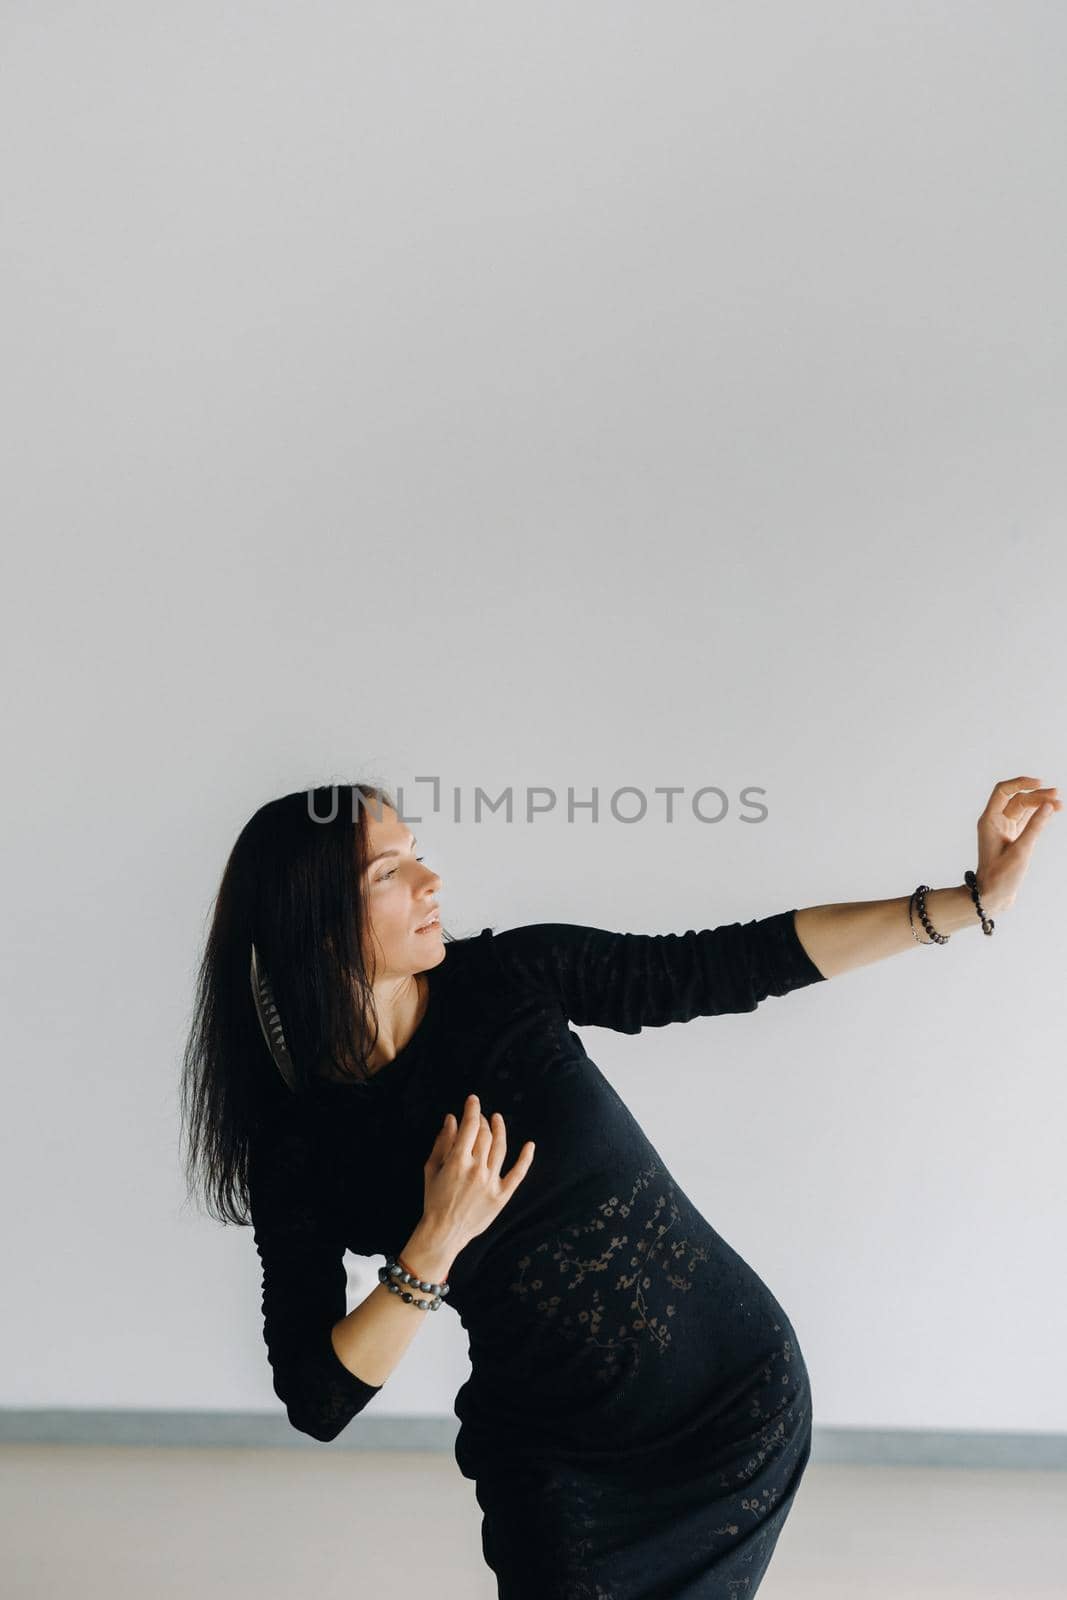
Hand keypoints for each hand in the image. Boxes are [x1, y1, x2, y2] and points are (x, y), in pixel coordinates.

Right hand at [422, 1094, 534, 1252]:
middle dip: (482, 1121)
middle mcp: (476, 1169)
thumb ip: (442, 1142)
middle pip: (485, 1135)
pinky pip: (518, 1173)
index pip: (469, 1127)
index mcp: (457, 1161)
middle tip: (480, 1117)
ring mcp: (491, 1182)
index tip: (473, 1100)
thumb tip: (452, 1119)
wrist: (444, 1231)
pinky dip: (526, 1158)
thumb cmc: (434, 1199)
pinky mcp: (502, 1195)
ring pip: (500, 1148)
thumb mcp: (432, 1168)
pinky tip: (530, 1145)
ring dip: (500, 1130)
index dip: (472, 1110)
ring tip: (497, 1119)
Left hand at [975, 775, 1060, 913]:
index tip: (1039, 783)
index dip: (1021, 783)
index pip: (1003, 791)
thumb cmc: (1001, 876)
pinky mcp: (1012, 837)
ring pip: (1023, 809)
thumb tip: (1049, 805)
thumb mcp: (1021, 850)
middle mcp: (995, 821)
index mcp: (989, 820)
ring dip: (1040, 804)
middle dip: (1037, 795)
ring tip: (1060, 803)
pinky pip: (1026, 820)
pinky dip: (1038, 815)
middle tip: (1058, 795)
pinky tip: (1052, 811)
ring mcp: (1004, 829)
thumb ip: (1035, 826)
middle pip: (1017, 799)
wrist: (992, 896)